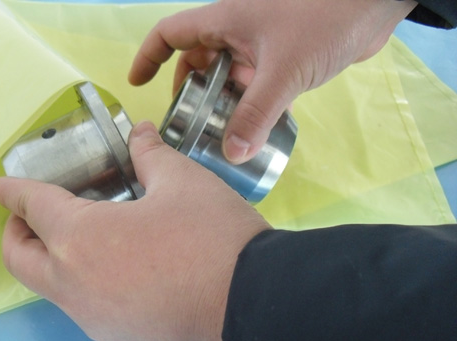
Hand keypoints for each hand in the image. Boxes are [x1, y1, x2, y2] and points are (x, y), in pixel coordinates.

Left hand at [0, 121, 269, 340]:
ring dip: (49, 260)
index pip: (32, 208)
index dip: (12, 193)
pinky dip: (80, 282)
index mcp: (80, 239)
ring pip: (51, 287)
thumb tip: (141, 134)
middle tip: (30, 216)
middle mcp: (75, 285)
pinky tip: (116, 267)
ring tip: (80, 236)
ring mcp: (95, 319)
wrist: (255, 311)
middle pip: (21, 261)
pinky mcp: (119, 339)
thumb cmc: (212, 238)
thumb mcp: (184, 183)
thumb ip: (151, 156)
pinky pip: (83, 306)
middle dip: (16, 234)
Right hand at [128, 0, 416, 163]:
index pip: (170, 34)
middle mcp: (236, 32)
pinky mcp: (283, 58)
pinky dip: (250, 104)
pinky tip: (255, 129)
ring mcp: (260, 45)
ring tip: (218, 134)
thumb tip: (232, 155)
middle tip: (188, 124)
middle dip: (188, 91)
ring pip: (227, 75)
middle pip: (197, 60)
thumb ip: (256, 114)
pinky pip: (255, 84)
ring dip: (222, 102)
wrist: (374, 4)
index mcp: (223, 22)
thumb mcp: (282, 72)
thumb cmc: (323, 20)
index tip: (137, 84)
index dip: (147, 56)